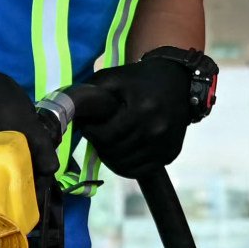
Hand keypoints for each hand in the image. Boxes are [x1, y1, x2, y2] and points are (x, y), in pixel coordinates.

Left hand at [73, 46, 216, 180]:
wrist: (178, 80)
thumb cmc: (141, 78)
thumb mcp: (115, 77)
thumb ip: (92, 92)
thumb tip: (70, 112)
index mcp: (143, 109)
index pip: (106, 136)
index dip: (91, 133)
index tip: (87, 126)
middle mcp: (157, 130)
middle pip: (114, 153)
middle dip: (99, 145)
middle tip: (96, 135)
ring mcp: (165, 144)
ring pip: (125, 165)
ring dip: (110, 157)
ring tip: (106, 143)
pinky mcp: (171, 153)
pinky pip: (139, 170)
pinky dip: (125, 166)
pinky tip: (119, 153)